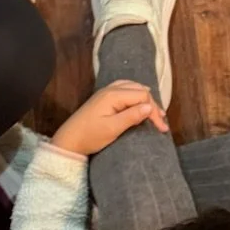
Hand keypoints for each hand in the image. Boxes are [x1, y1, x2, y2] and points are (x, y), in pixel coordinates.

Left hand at [53, 80, 168, 157]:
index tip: (161, 128)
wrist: (68, 140)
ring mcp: (105, 92)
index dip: (154, 110)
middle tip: (160, 123)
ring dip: (145, 100)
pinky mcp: (103, 98)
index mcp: (113, 96)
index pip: (142, 96)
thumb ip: (131, 116)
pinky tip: (139, 104)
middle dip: (152, 105)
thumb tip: (149, 107)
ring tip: (154, 113)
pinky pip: (124, 90)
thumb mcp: (112, 129)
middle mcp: (110, 90)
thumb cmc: (89, 136)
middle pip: (139, 90)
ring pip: (132, 88)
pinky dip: (135, 97)